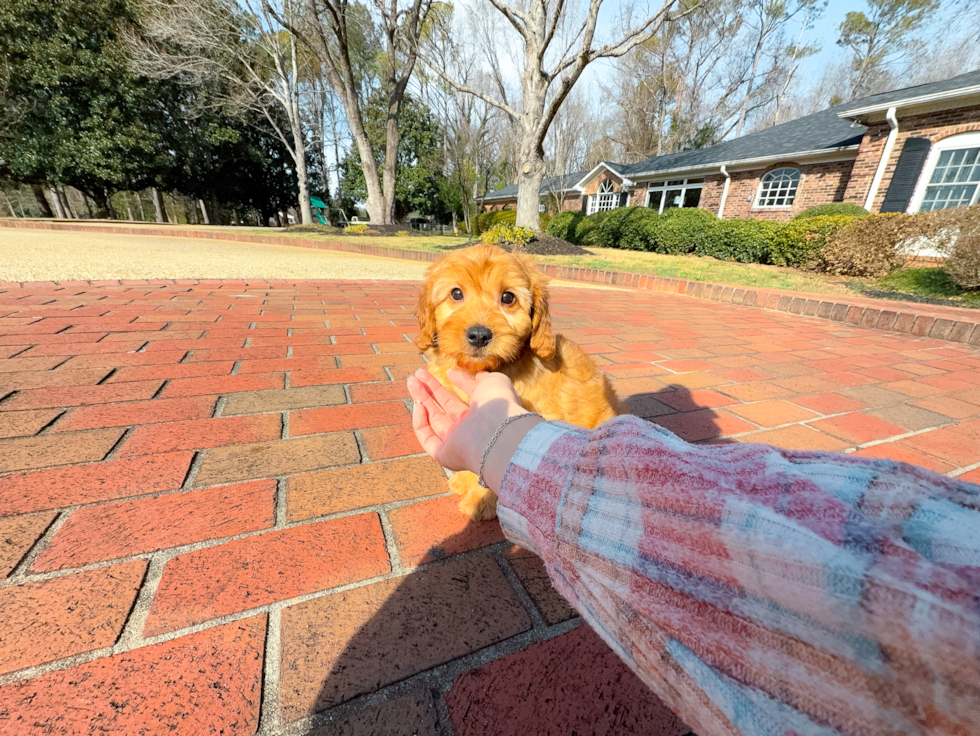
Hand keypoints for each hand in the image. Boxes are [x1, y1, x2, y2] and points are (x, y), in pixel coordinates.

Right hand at [407, 369, 528, 475]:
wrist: (494, 431)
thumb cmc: (498, 405)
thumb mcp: (495, 383)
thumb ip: (487, 379)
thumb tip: (480, 376)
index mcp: (488, 412)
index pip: (471, 396)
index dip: (460, 382)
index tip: (450, 372)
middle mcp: (473, 429)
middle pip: (448, 406)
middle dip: (432, 389)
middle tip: (418, 374)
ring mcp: (457, 443)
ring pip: (434, 419)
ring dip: (422, 399)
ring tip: (411, 380)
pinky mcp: (443, 455)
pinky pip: (428, 438)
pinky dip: (420, 422)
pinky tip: (418, 405)